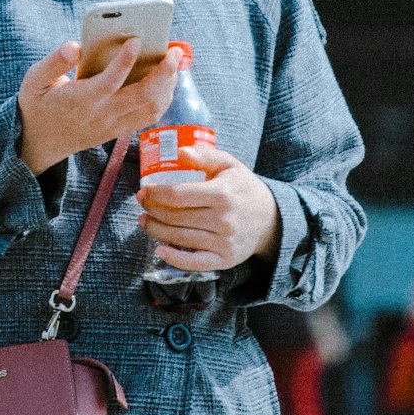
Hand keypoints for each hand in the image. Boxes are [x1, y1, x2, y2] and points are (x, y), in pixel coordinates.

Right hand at [18, 40, 181, 175]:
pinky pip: (149, 116)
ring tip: (174, 63)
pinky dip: (163, 98)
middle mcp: (102, 115)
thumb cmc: (38, 105)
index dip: (125, 60)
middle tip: (175, 51)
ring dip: (169, 86)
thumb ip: (53, 62)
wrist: (39, 143)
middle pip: (143, 96)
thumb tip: (75, 46)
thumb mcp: (33, 81)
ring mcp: (114, 125)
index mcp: (81, 100)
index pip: (110, 81)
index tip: (136, 39)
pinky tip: (166, 80)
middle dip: (164, 73)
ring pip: (152, 109)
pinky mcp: (119, 130)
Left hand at [137, 142, 279, 273]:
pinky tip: (159, 250)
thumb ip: (206, 156)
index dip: (156, 194)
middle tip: (142, 204)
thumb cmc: (244, 188)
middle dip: (152, 210)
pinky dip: (174, 259)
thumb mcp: (230, 165)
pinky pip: (195, 263)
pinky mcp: (225, 260)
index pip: (178, 195)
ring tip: (145, 222)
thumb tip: (180, 152)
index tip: (144, 190)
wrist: (271, 219)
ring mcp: (224, 242)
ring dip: (156, 231)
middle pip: (175, 217)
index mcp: (222, 194)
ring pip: (180, 238)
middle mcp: (223, 220)